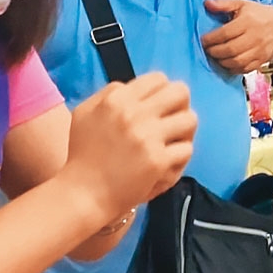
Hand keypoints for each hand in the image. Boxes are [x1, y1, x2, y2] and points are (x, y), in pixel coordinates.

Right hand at [60, 74, 196, 227]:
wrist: (84, 193)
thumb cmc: (82, 154)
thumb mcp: (85, 112)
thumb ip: (108, 93)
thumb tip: (131, 86)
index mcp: (117, 99)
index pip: (159, 79)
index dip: (162, 92)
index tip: (159, 107)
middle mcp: (134, 114)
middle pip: (181, 92)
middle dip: (181, 106)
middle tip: (172, 121)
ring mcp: (148, 137)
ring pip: (190, 120)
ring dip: (184, 132)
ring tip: (173, 142)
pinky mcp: (158, 161)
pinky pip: (186, 149)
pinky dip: (180, 156)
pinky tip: (169, 162)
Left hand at [202, 0, 272, 73]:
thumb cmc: (259, 13)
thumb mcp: (242, 3)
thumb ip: (224, 3)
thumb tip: (207, 4)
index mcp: (248, 21)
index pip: (225, 33)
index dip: (211, 39)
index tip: (203, 40)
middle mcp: (255, 37)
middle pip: (230, 49)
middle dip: (214, 52)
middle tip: (208, 49)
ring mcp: (260, 50)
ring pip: (237, 61)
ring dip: (222, 61)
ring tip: (216, 56)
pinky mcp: (263, 60)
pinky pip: (245, 69)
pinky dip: (234, 68)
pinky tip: (228, 63)